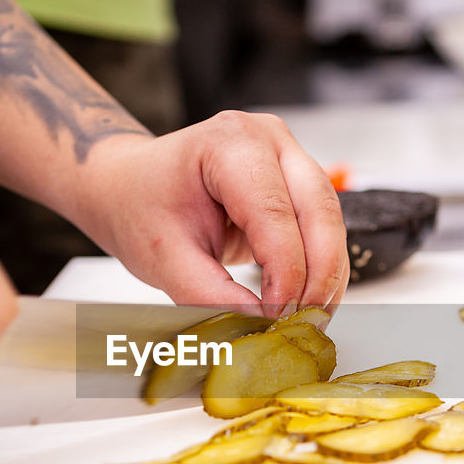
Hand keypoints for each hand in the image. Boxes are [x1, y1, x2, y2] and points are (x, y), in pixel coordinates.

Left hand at [69, 111, 348, 316]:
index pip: (275, 212)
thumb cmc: (142, 207)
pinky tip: (307, 300)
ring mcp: (289, 156)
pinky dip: (321, 267)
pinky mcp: (297, 181)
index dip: (285, 271)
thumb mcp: (165, 258)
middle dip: (318, 275)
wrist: (132, 187)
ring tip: (307, 319)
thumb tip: (259, 325)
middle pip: (320, 210)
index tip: (277, 316)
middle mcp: (269, 139)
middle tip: (303, 323)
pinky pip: (325, 226)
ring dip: (326, 274)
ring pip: (331, 219)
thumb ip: (210, 294)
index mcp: (230, 142)